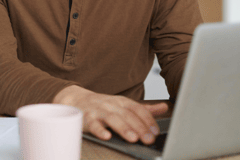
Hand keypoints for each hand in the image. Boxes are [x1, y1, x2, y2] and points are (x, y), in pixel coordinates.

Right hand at [53, 85, 167, 144]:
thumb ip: (143, 109)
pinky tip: (106, 136)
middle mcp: (111, 105)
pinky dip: (99, 130)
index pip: (137, 109)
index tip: (155, 132)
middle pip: (127, 114)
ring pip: (112, 118)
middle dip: (139, 127)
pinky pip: (93, 124)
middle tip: (148, 139)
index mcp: (121, 102)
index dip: (147, 120)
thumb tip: (164, 107)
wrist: (75, 99)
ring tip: (132, 138)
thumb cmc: (102, 106)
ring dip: (123, 128)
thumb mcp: (123, 105)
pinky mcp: (86, 118)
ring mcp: (98, 111)